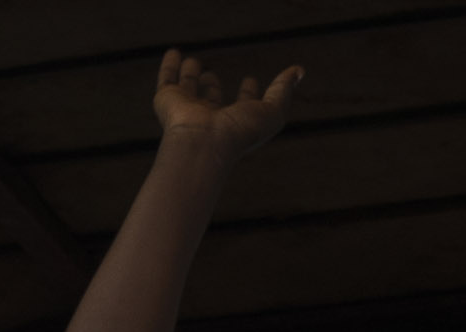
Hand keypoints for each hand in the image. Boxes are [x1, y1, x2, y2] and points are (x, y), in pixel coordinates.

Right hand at [153, 49, 305, 160]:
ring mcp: (187, 109)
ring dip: (190, 76)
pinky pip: (167, 80)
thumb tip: (298, 72)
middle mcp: (209, 116)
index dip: (247, 93)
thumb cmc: (239, 132)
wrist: (203, 142)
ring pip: (188, 89)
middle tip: (211, 74)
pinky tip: (173, 53)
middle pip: (210, 99)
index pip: (241, 104)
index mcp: (234, 122)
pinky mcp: (168, 101)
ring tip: (192, 62)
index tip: (250, 80)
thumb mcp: (272, 111)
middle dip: (212, 87)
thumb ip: (282, 91)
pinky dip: (169, 67)